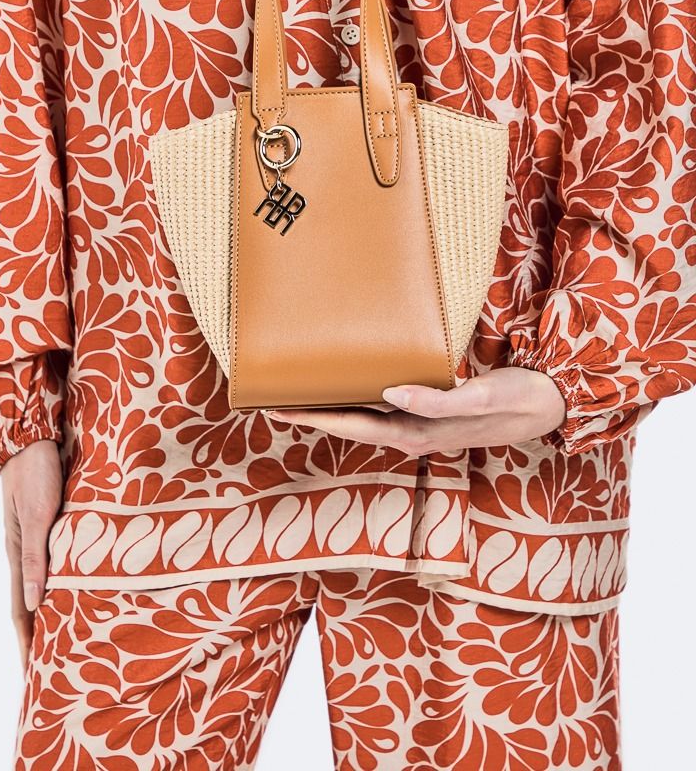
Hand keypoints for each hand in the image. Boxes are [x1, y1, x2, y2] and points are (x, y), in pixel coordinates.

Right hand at [1, 440, 62, 671]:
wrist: (33, 440)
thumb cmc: (35, 474)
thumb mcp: (37, 515)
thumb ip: (36, 557)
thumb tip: (35, 604)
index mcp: (19, 556)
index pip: (21, 612)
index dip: (28, 644)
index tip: (34, 676)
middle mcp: (26, 554)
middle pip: (30, 607)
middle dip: (37, 639)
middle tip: (50, 672)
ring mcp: (37, 541)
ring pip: (42, 587)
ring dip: (50, 616)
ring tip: (64, 642)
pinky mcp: (50, 528)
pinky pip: (53, 566)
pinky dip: (60, 587)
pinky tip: (72, 593)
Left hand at [268, 367, 566, 454]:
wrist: (546, 404)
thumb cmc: (515, 398)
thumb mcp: (481, 396)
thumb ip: (439, 400)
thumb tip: (392, 396)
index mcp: (418, 432)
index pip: (356, 425)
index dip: (317, 418)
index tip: (281, 408)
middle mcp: (412, 432)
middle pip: (350, 424)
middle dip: (312, 414)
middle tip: (273, 398)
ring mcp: (420, 426)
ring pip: (364, 418)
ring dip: (333, 409)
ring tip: (302, 394)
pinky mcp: (429, 413)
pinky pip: (383, 408)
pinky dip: (360, 400)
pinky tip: (352, 387)